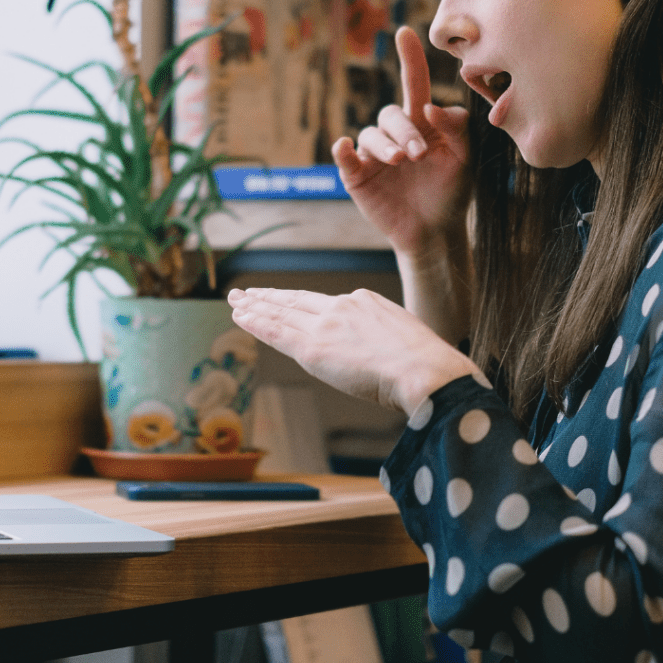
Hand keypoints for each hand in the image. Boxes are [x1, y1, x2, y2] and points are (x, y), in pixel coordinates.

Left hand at [228, 286, 488, 417]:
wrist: (426, 370)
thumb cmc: (427, 366)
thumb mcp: (405, 338)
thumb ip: (383, 340)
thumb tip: (379, 354)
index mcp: (364, 301)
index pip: (321, 303)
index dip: (297, 301)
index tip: (282, 299)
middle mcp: (341, 306)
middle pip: (295, 300)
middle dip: (268, 297)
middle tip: (245, 293)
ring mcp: (325, 325)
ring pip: (281, 313)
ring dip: (255, 307)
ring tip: (235, 301)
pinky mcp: (314, 347)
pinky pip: (277, 332)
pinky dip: (256, 323)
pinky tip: (241, 317)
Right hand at [333, 26, 470, 255]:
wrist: (435, 233)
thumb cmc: (451, 193)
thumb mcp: (465, 159)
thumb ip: (456, 129)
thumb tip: (429, 108)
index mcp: (422, 124)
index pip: (415, 85)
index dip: (410, 59)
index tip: (405, 32)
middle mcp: (395, 133)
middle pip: (392, 115)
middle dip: (405, 131)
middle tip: (419, 155)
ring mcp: (374, 154)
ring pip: (371, 134)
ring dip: (386, 144)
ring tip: (401, 161)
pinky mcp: (356, 175)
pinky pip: (344, 156)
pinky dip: (343, 150)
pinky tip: (346, 147)